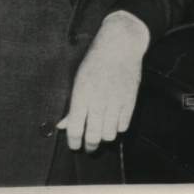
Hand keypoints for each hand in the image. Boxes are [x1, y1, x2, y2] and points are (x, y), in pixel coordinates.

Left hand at [57, 11, 149, 151]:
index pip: (75, 130)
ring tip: (102, 134)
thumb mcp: (78, 81)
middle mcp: (98, 101)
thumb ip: (72, 106)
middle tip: (89, 147)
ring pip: (109, 134)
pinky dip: (118, 128)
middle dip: (90, 146)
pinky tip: (114, 123)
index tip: (74, 146)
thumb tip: (63, 126)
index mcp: (81, 96)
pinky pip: (124, 125)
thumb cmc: (95, 62)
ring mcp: (116, 101)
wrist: (120, 45)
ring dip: (105, 137)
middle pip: (93, 136)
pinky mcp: (130, 100)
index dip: (73, 143)